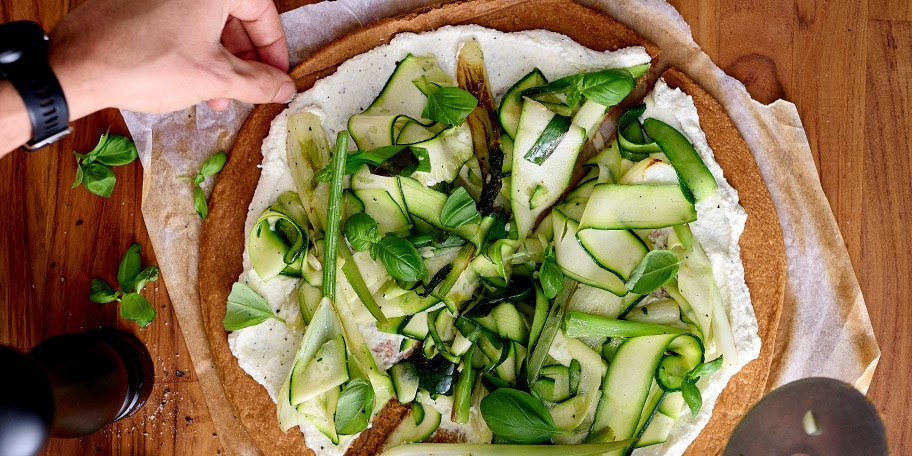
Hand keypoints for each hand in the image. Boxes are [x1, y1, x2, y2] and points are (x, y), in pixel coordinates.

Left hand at [47, 0, 294, 118]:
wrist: (78, 66)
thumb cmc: (145, 64)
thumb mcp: (214, 78)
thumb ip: (257, 83)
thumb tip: (284, 87)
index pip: (263, 12)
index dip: (274, 48)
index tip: (277, 75)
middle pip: (236, 17)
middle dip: (246, 59)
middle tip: (252, 89)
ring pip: (208, 24)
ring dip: (221, 61)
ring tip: (219, 97)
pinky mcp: (141, 5)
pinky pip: (182, 25)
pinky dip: (195, 52)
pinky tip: (193, 82)